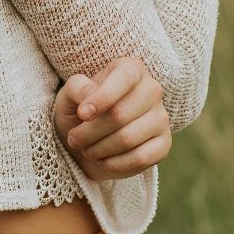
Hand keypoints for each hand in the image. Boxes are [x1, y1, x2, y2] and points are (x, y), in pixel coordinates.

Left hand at [51, 56, 172, 181]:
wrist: (91, 139)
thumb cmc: (81, 111)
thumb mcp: (70, 95)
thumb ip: (77, 88)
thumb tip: (90, 97)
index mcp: (131, 69)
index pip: (125, 78)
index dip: (102, 97)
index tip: (82, 114)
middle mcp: (152, 90)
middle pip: (120, 114)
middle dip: (90, 131)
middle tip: (74, 138)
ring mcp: (161, 118)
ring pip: (128, 138)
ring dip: (99, 149)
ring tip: (86, 149)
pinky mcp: (164, 144)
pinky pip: (140, 158)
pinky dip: (114, 164)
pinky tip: (102, 160)